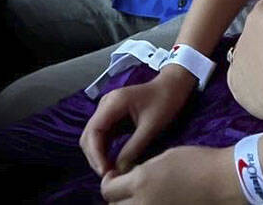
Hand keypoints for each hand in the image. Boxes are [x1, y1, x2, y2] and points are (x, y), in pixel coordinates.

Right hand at [79, 68, 195, 177]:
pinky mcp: (112, 116)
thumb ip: (134, 148)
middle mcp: (105, 104)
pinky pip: (103, 136)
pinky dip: (104, 150)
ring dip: (98, 155)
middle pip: (89, 135)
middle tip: (107, 176)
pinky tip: (112, 163)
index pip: (93, 131)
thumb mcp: (151, 127)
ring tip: (109, 172)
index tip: (104, 172)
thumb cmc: (166, 101)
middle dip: (95, 157)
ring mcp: (107, 110)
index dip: (95, 154)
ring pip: (93, 137)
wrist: (173, 86)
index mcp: (113, 102)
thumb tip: (119, 171)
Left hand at [100, 145, 242, 202]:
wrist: (223, 180)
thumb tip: (129, 178)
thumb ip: (142, 170)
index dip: (109, 181)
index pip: (108, 190)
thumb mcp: (165, 157)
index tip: (115, 176)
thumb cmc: (197, 161)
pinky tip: (154, 201)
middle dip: (116, 197)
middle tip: (125, 188)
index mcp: (140, 182)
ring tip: (140, 196)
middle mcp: (143, 203)